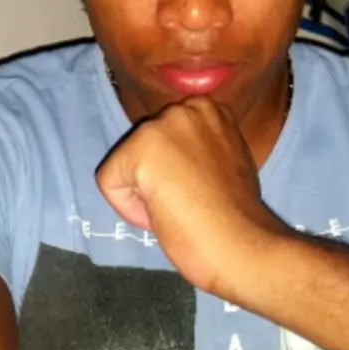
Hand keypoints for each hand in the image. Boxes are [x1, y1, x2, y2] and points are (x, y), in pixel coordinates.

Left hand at [95, 96, 286, 296]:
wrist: (239, 241)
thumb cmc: (238, 213)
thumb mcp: (228, 162)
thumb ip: (202, 150)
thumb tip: (178, 162)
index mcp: (211, 110)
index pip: (165, 139)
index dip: (177, 171)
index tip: (200, 190)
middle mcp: (187, 108)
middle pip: (143, 148)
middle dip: (157, 176)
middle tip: (188, 200)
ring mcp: (164, 125)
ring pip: (125, 163)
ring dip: (144, 191)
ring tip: (180, 206)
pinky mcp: (141, 147)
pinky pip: (109, 181)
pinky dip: (127, 208)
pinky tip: (164, 212)